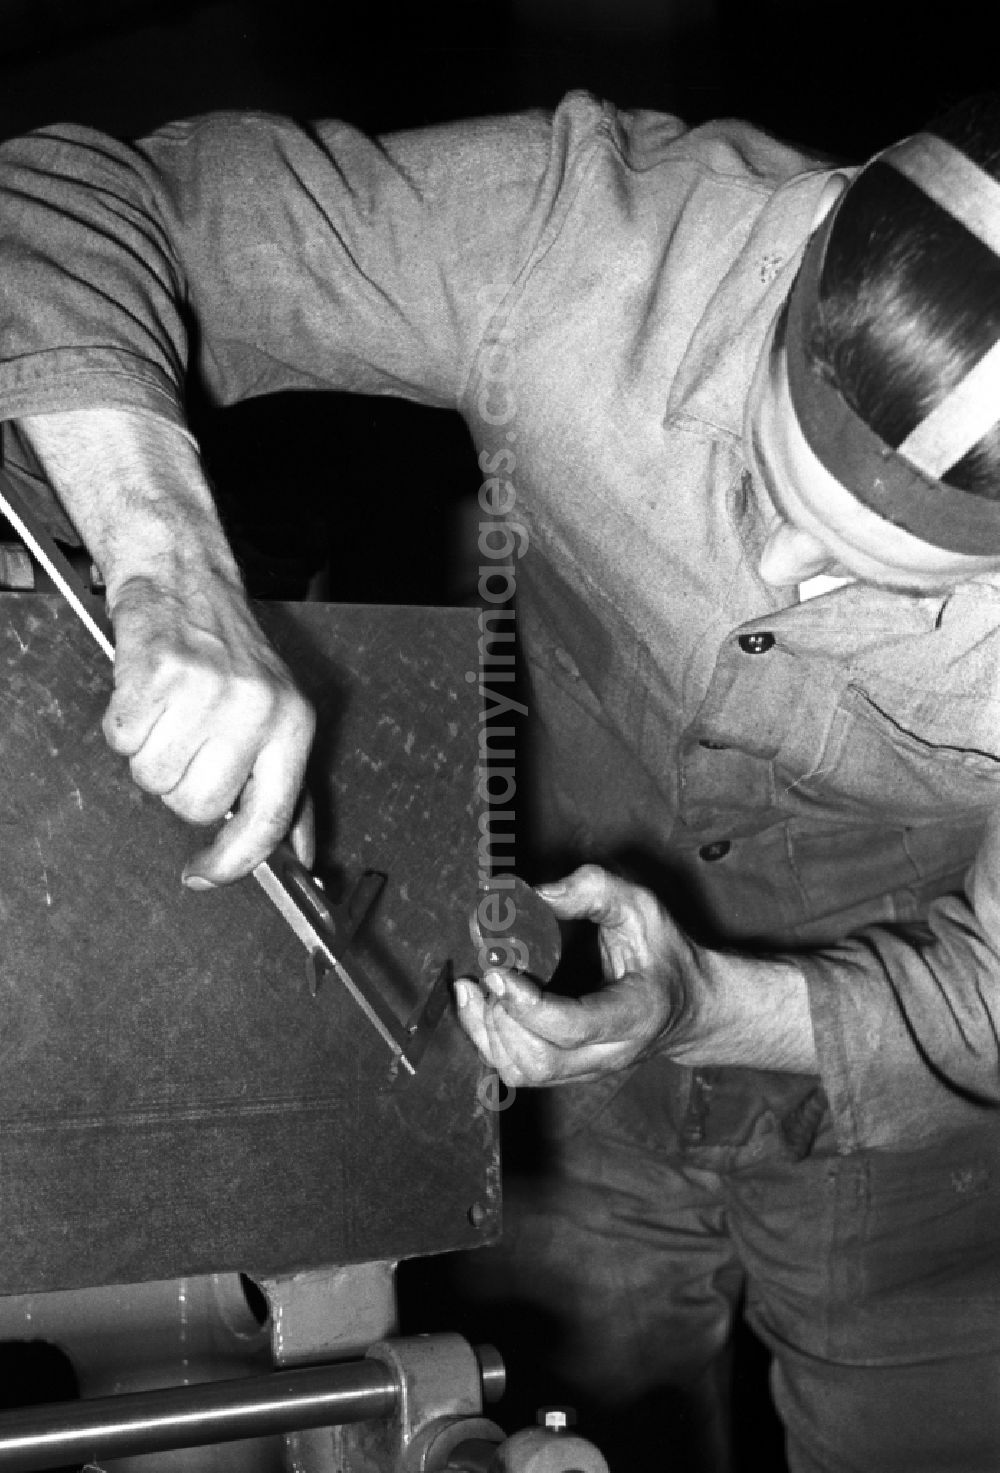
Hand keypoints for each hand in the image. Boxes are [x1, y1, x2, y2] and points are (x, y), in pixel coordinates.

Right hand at [105, 572, 315, 884]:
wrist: (186, 581)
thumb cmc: (230, 655)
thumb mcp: (279, 716)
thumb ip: (289, 790)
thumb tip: (299, 856)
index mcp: (294, 726)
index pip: (268, 820)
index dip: (233, 862)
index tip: (204, 874)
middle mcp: (258, 709)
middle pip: (197, 807)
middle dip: (180, 785)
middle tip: (187, 741)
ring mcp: (209, 690)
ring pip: (154, 778)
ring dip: (149, 753)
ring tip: (168, 711)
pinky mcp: (159, 672)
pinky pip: (123, 739)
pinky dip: (123, 723)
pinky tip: (145, 693)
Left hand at [455, 864, 703, 1086]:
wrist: (690, 1005)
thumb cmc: (664, 954)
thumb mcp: (642, 908)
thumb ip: (594, 890)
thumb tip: (534, 894)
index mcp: (634, 1014)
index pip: (573, 1026)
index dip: (527, 1004)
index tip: (498, 970)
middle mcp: (610, 1052)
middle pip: (541, 1060)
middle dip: (502, 1015)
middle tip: (492, 969)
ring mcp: (587, 1068)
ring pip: (524, 1072)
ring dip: (488, 1028)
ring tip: (482, 982)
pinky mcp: (567, 1070)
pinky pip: (517, 1069)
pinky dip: (487, 1037)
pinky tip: (477, 1000)